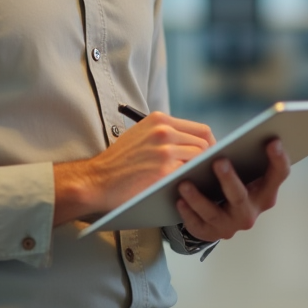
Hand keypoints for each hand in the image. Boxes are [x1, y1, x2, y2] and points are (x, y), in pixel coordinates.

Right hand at [54, 112, 214, 224]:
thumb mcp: (140, 135)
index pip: (200, 129)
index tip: (211, 157)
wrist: (97, 179)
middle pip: (204, 144)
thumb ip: (165, 134)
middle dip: (208, 160)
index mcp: (159, 120)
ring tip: (198, 180)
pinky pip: (189, 175)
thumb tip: (192, 144)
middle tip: (207, 173)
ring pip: (200, 159)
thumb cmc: (118, 162)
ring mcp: (165, 151)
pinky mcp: (164, 172)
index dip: (210, 145)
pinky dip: (191, 181)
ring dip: (200, 171)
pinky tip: (189, 187)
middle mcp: (164, 131)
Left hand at [174, 139, 289, 241]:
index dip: (278, 159)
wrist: (219, 215)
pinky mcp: (210, 233)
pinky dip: (187, 213)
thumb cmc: (233, 184)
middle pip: (240, 196)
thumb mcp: (245, 171)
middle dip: (229, 179)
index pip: (278, 176)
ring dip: (198, 198)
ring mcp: (230, 225)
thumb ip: (245, 157)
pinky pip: (197, 224)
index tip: (273, 141)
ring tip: (184, 183)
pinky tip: (179, 200)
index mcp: (264, 192)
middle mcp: (250, 211)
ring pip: (213, 212)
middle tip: (219, 161)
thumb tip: (235, 139)